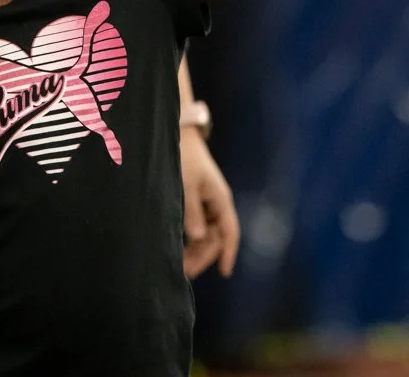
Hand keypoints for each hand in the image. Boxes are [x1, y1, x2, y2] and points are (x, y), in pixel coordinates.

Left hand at [180, 128, 239, 277]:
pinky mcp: (196, 199)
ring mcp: (207, 202)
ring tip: (179, 266)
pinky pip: (198, 225)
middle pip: (215, 237)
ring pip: (206, 233)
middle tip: (185, 273)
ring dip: (195, 249)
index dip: (227, 253)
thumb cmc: (184, 158)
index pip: (229, 232)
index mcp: (220, 199)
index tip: (224, 273)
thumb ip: (192, 212)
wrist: (179, 134)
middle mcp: (217, 203)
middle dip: (203, 256)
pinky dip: (190, 238)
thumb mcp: (186, 185)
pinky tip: (180, 248)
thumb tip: (198, 238)